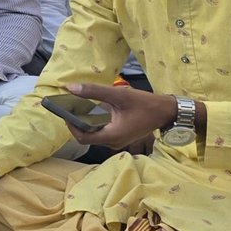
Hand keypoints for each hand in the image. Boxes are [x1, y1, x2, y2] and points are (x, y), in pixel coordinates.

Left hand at [60, 82, 179, 150]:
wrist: (166, 111)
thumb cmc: (144, 104)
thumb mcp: (118, 95)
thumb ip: (94, 92)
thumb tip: (70, 87)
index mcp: (112, 136)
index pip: (82, 137)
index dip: (70, 125)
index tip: (64, 111)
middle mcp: (113, 142)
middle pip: (86, 136)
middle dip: (75, 122)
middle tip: (68, 107)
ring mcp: (117, 141)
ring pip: (94, 134)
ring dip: (85, 122)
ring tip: (77, 106)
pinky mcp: (120, 136)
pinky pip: (102, 132)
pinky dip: (94, 122)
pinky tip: (92, 109)